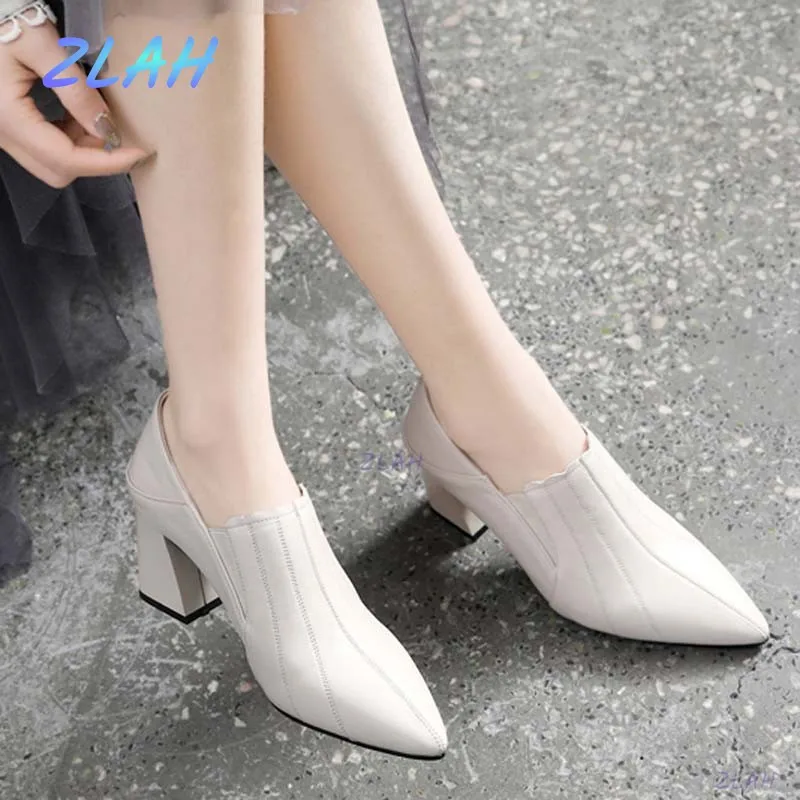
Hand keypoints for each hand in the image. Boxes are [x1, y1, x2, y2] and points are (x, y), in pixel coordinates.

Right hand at [0, 10, 149, 187]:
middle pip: (58, 170)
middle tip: (116, 132)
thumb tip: (107, 129)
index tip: (138, 153)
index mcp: (9, 117)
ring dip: (82, 149)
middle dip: (93, 159)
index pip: (66, 159)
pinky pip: (44, 149)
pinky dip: (69, 140)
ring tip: (95, 117)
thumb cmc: (9, 20)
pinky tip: (78, 116)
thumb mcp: (44, 47)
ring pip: (52, 163)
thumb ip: (76, 91)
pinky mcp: (9, 128)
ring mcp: (4, 133)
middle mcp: (2, 133)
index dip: (107, 162)